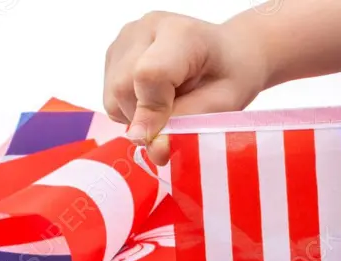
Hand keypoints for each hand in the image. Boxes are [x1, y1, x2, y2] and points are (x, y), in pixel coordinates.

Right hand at [103, 11, 269, 164]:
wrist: (228, 54)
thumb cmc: (230, 77)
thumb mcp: (221, 106)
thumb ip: (186, 125)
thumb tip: (153, 150)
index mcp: (180, 34)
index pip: (148, 74)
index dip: (150, 113)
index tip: (159, 140)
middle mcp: (146, 28)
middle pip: (122, 87)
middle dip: (145, 120)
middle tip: (174, 124)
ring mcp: (126, 37)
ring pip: (112, 94)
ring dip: (137, 116)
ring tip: (167, 107)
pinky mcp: (115, 51)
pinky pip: (111, 93)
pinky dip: (131, 108)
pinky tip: (155, 99)